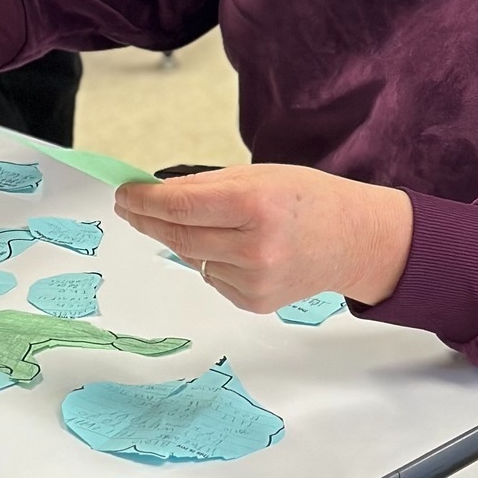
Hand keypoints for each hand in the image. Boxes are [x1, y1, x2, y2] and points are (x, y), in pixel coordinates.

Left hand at [114, 165, 414, 311]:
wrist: (352, 240)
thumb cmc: (306, 199)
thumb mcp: (258, 175)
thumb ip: (205, 185)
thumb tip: (155, 193)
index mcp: (255, 204)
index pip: (180, 205)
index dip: (144, 200)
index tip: (124, 193)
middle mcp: (254, 246)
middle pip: (178, 235)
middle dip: (147, 219)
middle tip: (129, 206)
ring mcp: (254, 279)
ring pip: (192, 257)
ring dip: (183, 238)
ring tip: (206, 222)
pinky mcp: (254, 302)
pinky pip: (211, 277)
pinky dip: (211, 259)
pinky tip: (236, 248)